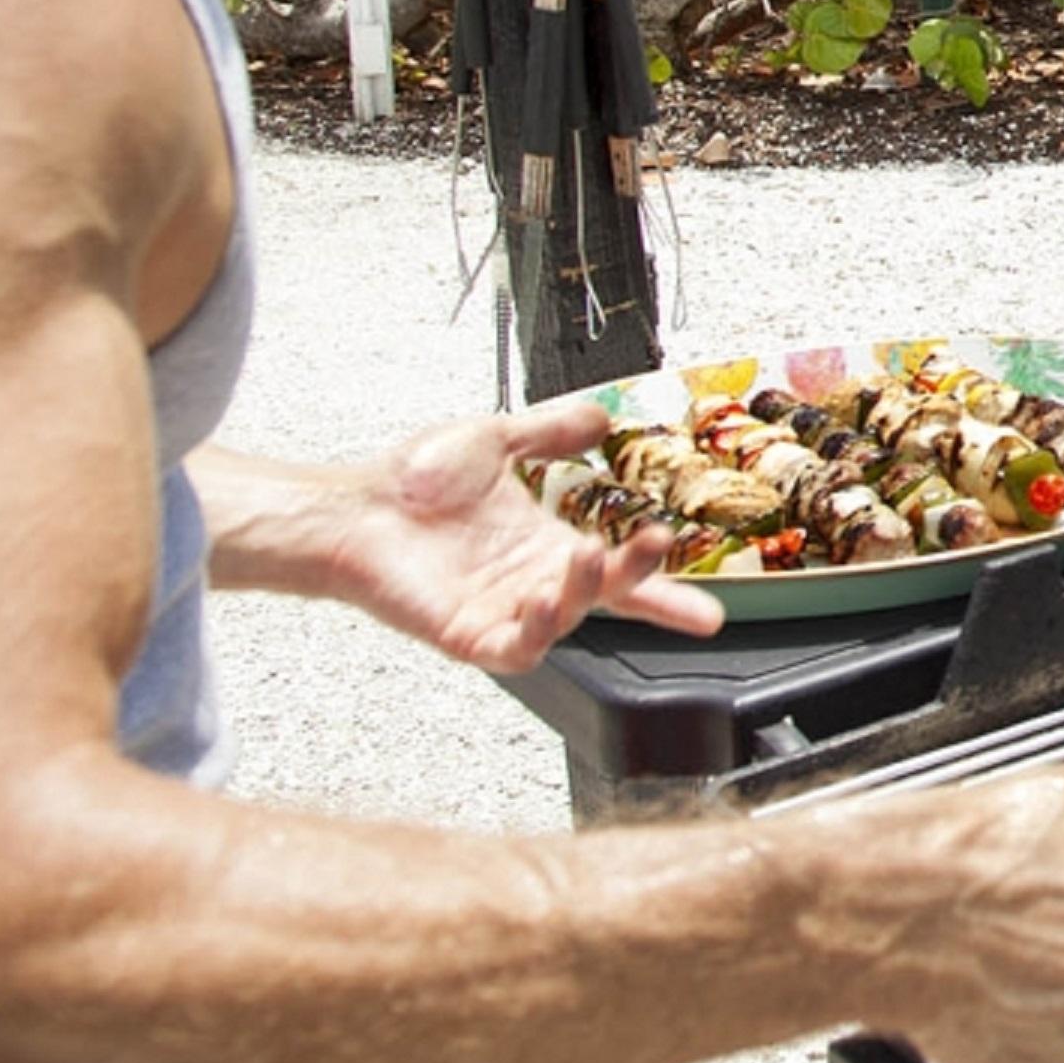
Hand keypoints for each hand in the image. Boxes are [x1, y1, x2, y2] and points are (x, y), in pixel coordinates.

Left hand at [319, 401, 722, 670]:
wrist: (353, 508)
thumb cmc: (408, 481)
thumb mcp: (495, 438)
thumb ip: (550, 431)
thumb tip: (600, 414)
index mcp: (542, 544)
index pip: (616, 572)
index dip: (661, 588)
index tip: (709, 605)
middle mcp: (531, 582)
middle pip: (605, 595)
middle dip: (642, 580)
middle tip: (655, 548)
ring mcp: (503, 612)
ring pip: (569, 619)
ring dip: (586, 591)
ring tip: (587, 556)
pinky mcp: (470, 635)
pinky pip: (520, 648)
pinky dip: (539, 630)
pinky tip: (543, 599)